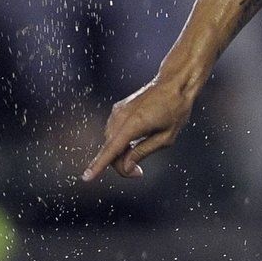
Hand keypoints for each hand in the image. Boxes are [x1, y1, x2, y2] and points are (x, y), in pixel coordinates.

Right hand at [81, 79, 195, 181]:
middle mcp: (120, 117)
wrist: (173, 82)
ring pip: (111, 142)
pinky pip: (113, 132)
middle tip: (138, 173)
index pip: (112, 150)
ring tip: (140, 152)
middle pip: (111, 150)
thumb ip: (143, 152)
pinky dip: (120, 142)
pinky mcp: (117, 109)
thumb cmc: (175, 109)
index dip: (98, 166)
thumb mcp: (165, 137)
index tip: (86, 178)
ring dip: (120, 153)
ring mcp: (117, 112)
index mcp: (134, 124)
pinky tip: (136, 139)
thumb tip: (125, 166)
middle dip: (121, 165)